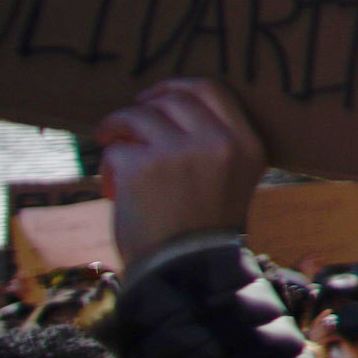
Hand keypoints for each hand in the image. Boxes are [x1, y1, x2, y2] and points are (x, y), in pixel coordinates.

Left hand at [94, 80, 266, 264]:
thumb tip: (165, 106)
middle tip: (127, 123)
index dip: (177, 87)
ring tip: (111, 144)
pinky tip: (113, 183)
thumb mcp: (230, 178)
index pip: (212, 90)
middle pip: (173, 98)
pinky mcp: (144, 165)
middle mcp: (219, 142)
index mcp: (247, 144)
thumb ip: (214, 143)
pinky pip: (117, 146)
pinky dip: (110, 162)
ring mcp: (180, 151)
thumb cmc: (202, 227)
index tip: (156, 98)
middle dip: (144, 106)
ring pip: (138, 115)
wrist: (185, 270)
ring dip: (118, 126)